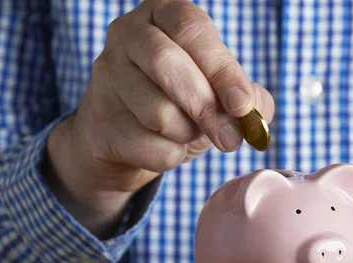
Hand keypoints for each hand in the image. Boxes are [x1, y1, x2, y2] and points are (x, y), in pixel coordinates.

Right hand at [44, 0, 273, 236]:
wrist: (127, 139)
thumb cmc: (181, 104)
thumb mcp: (219, 92)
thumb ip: (248, 99)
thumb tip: (253, 113)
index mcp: (164, 14)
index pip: (191, 28)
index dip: (221, 68)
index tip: (242, 104)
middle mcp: (128, 34)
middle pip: (166, 64)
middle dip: (206, 107)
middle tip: (230, 139)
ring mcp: (107, 75)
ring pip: (157, 111)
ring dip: (186, 134)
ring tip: (188, 133)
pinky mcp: (99, 120)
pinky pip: (146, 145)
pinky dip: (168, 156)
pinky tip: (164, 147)